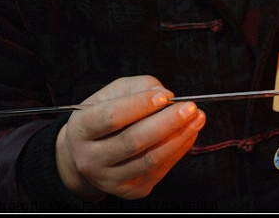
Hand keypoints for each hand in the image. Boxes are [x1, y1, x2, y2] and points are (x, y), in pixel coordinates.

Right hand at [55, 75, 205, 200]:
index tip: (165, 96)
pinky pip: (159, 170)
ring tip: (197, 119)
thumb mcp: (113, 93)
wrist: (88, 154)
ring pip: (150, 159)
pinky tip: (189, 134)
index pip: (111, 117)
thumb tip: (166, 95)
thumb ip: (139, 87)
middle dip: (167, 123)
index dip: (140, 105)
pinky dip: (178, 150)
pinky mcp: (129, 190)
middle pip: (133, 141)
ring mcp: (109, 178)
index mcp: (81, 129)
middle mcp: (90, 158)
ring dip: (179, 138)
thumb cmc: (103, 116)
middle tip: (191, 107)